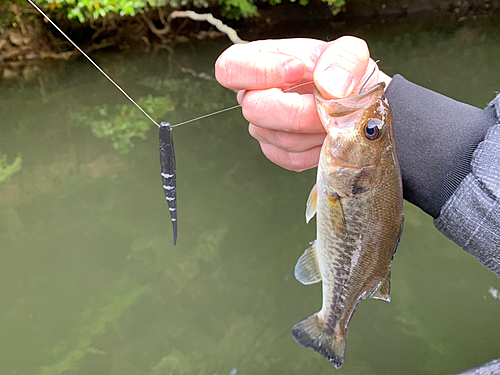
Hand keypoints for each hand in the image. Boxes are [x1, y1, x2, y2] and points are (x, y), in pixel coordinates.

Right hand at [215, 36, 391, 171]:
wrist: (357, 102)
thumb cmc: (346, 73)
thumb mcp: (351, 53)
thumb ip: (343, 60)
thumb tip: (328, 86)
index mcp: (259, 60)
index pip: (230, 68)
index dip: (258, 72)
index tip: (297, 70)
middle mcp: (254, 96)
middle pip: (254, 109)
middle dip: (300, 111)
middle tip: (332, 106)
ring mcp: (263, 127)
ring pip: (280, 138)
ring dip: (316, 130)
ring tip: (337, 118)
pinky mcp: (278, 152)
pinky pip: (292, 159)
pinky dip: (318, 149)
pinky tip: (329, 135)